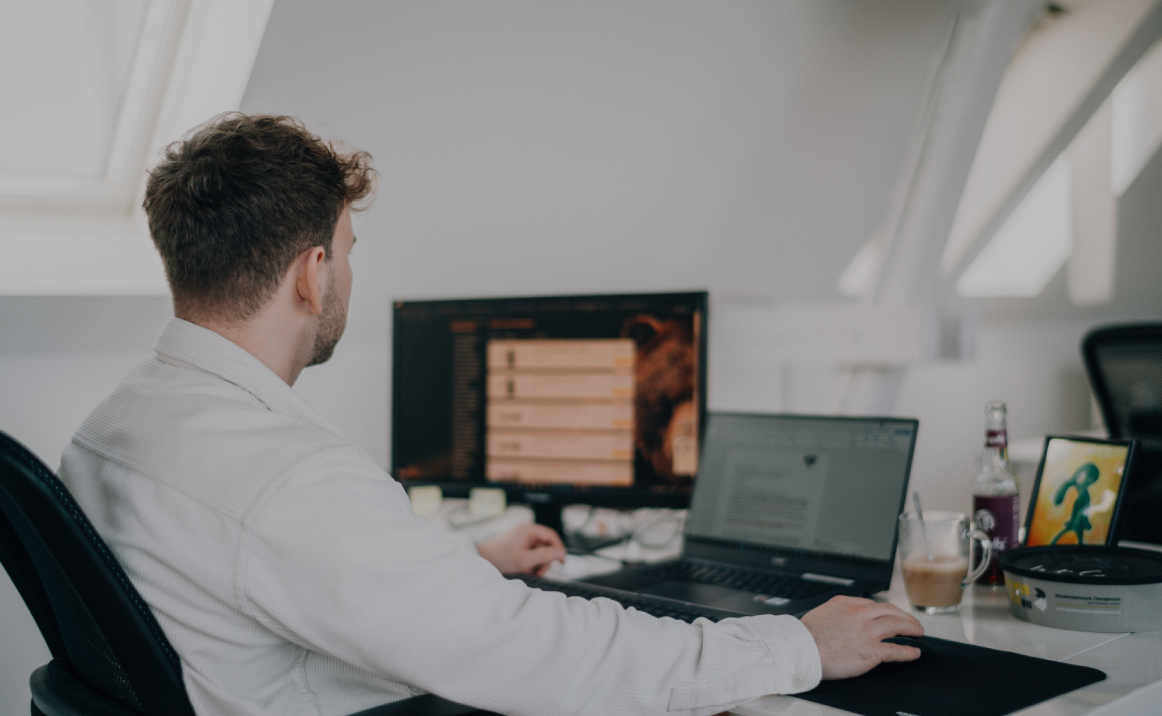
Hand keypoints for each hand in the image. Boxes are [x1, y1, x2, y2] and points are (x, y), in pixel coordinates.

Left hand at [477, 523, 565, 575]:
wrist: (480, 560)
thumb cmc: (501, 559)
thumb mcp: (525, 560)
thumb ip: (545, 556)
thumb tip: (562, 553)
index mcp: (528, 529)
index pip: (551, 536)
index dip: (558, 549)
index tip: (561, 562)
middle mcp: (525, 530)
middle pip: (545, 544)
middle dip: (545, 560)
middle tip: (539, 573)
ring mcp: (521, 537)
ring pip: (538, 550)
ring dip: (537, 563)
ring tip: (530, 572)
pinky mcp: (516, 544)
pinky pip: (530, 552)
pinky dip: (530, 562)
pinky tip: (524, 569)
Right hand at [799, 596, 923, 679]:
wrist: (802, 649)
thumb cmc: (805, 636)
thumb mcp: (821, 614)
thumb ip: (836, 614)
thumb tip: (840, 620)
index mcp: (846, 604)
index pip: (872, 604)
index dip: (886, 610)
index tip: (891, 614)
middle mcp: (859, 614)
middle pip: (890, 611)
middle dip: (904, 616)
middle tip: (912, 622)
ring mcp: (867, 632)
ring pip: (897, 625)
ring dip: (911, 628)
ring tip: (919, 633)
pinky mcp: (871, 651)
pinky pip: (896, 649)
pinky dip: (908, 651)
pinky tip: (915, 652)